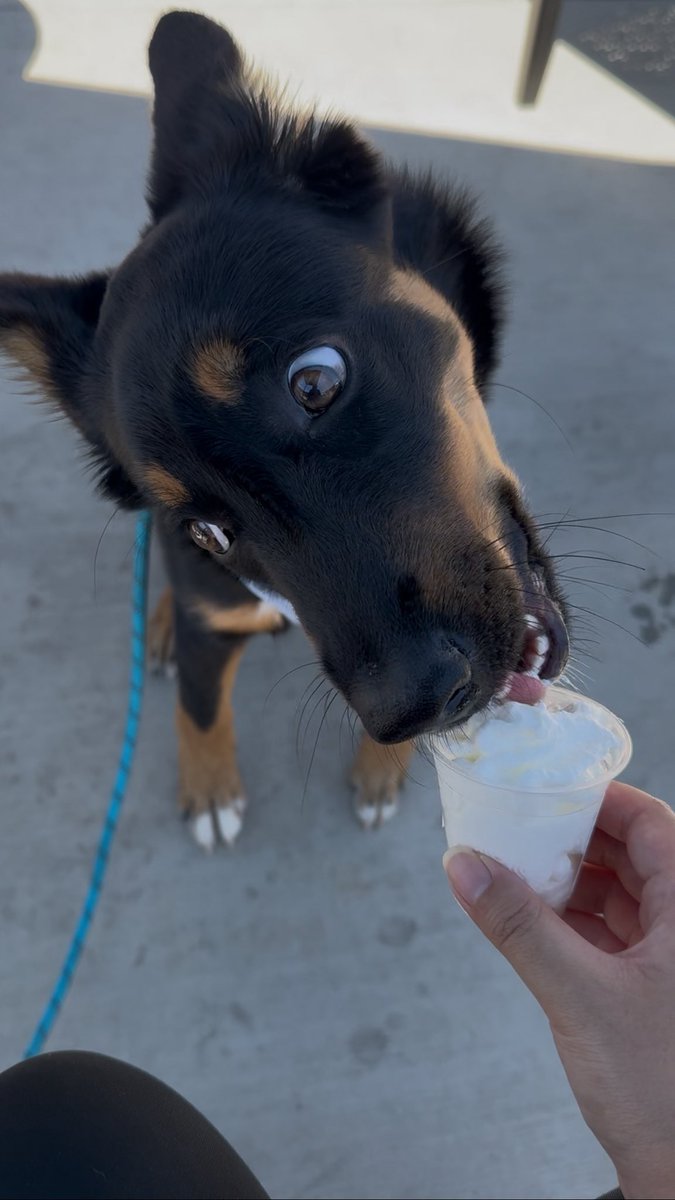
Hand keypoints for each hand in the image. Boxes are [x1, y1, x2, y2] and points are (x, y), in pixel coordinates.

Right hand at [444, 781, 674, 1199]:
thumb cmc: (663, 1096)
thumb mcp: (580, 996)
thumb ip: (520, 927)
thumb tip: (467, 866)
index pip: (654, 824)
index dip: (602, 800)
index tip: (552, 790)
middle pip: (634, 855)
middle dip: (576, 841)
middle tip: (523, 827)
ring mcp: (672, 960)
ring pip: (622, 895)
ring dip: (571, 883)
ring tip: (518, 872)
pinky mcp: (653, 991)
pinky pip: (613, 934)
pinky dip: (573, 922)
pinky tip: (534, 921)